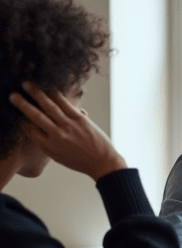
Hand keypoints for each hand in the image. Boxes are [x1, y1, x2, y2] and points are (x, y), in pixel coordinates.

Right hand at [9, 82, 126, 180]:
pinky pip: (66, 103)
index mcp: (49, 146)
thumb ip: (44, 143)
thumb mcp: (57, 157)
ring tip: (26, 84)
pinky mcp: (81, 119)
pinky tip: (49, 89)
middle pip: (35, 116)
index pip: (29, 130)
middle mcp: (58, 135)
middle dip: (22, 104)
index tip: (18, 115)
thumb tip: (33, 129)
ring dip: (37, 93)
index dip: (22, 121)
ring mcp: (70, 125)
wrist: (103, 162)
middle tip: (12, 95)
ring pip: (49, 106)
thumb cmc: (79, 161)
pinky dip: (56, 95)